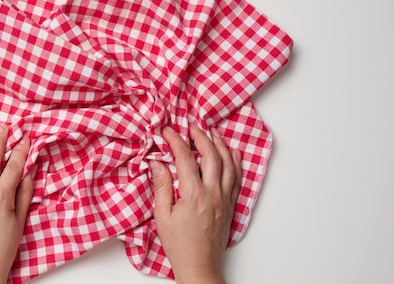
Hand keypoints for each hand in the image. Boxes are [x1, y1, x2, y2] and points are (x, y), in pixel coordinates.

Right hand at [151, 125, 241, 283]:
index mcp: (193, 194)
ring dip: (220, 144)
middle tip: (191, 125)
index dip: (175, 140)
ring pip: (228, 164)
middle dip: (201, 136)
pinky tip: (232, 152)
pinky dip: (235, 162)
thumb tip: (157, 163)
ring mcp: (224, 199)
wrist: (199, 267)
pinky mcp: (230, 206)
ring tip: (213, 132)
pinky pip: (237, 178)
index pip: (185, 158)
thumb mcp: (162, 216)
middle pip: (211, 155)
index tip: (167, 130)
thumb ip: (161, 186)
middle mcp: (213, 193)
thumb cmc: (179, 245)